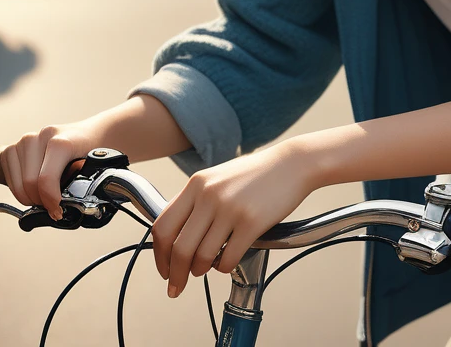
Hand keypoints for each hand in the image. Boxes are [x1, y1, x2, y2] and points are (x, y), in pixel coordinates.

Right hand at [1, 121, 101, 219]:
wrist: (89, 132)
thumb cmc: (91, 151)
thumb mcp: (94, 167)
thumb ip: (82, 183)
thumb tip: (66, 206)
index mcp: (62, 140)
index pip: (46, 179)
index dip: (50, 202)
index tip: (58, 212)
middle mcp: (42, 136)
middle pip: (29, 183)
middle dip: (40, 201)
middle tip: (52, 206)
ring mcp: (26, 140)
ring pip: (17, 184)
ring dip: (29, 197)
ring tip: (45, 198)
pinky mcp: (13, 148)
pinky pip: (9, 179)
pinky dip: (19, 191)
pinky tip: (35, 188)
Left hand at [152, 140, 316, 297]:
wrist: (291, 164)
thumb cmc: (255, 174)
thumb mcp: (218, 178)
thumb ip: (195, 201)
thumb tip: (174, 236)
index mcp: (197, 184)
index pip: (163, 226)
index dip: (159, 255)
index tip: (164, 270)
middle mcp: (209, 195)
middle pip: (179, 248)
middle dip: (175, 275)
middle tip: (176, 287)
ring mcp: (230, 208)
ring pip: (202, 257)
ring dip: (199, 271)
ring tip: (205, 269)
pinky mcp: (251, 222)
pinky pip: (228, 259)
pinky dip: (223, 267)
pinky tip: (228, 260)